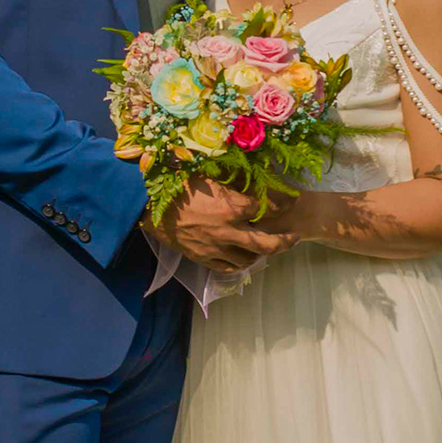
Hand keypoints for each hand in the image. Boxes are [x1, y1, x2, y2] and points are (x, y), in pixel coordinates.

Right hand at [162, 180, 291, 274]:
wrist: (147, 204)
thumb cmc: (178, 183)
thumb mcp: (210, 175)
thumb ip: (234, 182)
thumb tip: (253, 179)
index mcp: (230, 206)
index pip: (267, 207)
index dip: (281, 204)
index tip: (289, 202)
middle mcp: (227, 230)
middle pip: (267, 243)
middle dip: (285, 241)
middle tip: (295, 238)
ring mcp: (215, 247)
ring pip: (248, 259)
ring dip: (260, 254)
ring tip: (265, 247)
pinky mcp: (202, 257)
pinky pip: (227, 267)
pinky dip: (239, 264)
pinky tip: (242, 258)